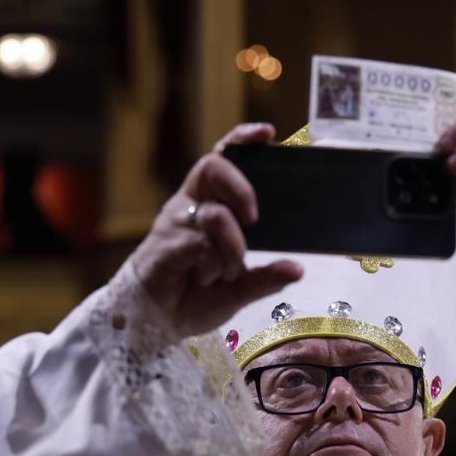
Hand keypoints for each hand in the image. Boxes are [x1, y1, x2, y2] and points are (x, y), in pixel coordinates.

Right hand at [130, 123, 302, 336]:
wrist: (157, 323)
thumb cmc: (195, 296)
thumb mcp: (240, 289)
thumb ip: (267, 278)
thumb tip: (298, 270)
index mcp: (209, 205)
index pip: (223, 158)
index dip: (241, 140)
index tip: (267, 132)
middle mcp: (191, 205)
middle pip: (213, 166)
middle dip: (241, 188)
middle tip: (254, 218)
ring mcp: (175, 222)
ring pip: (214, 214)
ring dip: (232, 248)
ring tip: (228, 274)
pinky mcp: (164, 243)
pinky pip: (199, 243)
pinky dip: (213, 263)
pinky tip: (209, 278)